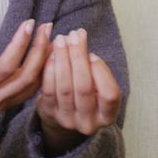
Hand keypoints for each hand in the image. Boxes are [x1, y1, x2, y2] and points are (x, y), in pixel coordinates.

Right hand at [0, 17, 52, 153]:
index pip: (6, 66)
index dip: (20, 43)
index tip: (28, 23)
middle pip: (25, 77)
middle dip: (40, 50)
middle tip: (46, 27)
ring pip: (29, 88)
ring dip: (43, 64)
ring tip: (51, 41)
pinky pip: (25, 95)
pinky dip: (38, 77)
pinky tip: (42, 62)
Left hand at [35, 29, 121, 154]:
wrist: (65, 114)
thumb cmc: (86, 93)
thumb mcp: (98, 85)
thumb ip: (93, 67)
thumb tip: (79, 40)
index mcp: (107, 116)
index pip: (109, 94)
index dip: (101, 71)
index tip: (92, 54)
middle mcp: (88, 122)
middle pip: (84, 87)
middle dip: (78, 57)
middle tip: (74, 35)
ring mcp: (67, 120)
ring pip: (65, 87)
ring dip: (62, 59)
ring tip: (61, 39)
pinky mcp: (49, 113)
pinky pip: (48, 89)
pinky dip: (50, 69)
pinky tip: (50, 53)